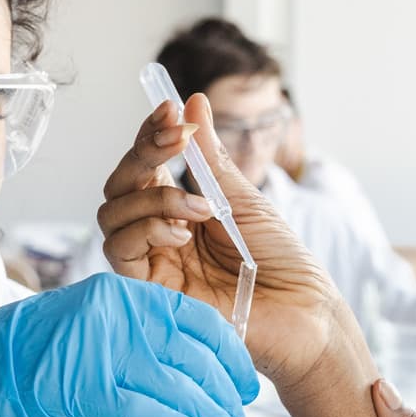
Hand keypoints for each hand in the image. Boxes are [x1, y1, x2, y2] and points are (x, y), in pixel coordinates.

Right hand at [0, 274, 258, 416]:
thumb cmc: (23, 362)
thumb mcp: (88, 337)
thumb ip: (134, 344)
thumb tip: (185, 373)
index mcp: (120, 294)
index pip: (193, 319)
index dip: (227, 354)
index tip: (244, 382)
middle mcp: (116, 312)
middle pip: (192, 352)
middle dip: (225, 392)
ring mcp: (101, 347)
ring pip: (180, 384)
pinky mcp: (88, 386)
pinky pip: (154, 412)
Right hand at [97, 97, 347, 388]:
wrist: (303, 313)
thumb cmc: (281, 262)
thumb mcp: (244, 200)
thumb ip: (211, 157)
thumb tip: (194, 103)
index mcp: (180, 210)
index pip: (146, 167)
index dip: (149, 135)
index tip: (169, 109)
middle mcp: (159, 235)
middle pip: (119, 186)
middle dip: (142, 155)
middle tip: (176, 139)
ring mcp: (152, 263)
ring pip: (112, 216)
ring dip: (153, 197)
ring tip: (199, 206)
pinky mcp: (149, 292)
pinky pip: (120, 251)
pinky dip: (147, 229)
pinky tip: (182, 233)